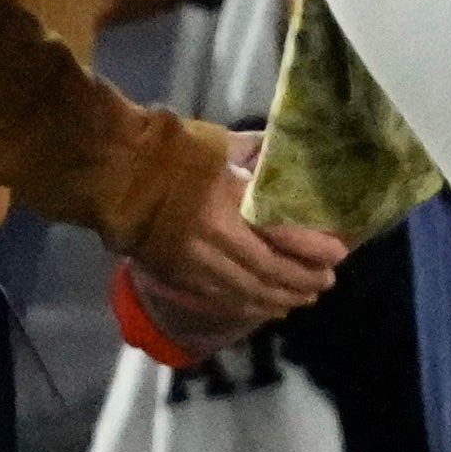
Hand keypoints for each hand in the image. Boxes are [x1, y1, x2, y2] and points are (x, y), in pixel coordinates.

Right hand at [133, 155, 346, 349]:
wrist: (111, 172)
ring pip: (245, 292)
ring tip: (303, 300)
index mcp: (230, 201)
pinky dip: (248, 304)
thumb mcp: (218, 144)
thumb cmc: (167, 151)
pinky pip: (220, 296)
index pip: (283, 234)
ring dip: (279, 299)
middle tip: (326, 283)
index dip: (314, 249)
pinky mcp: (177, 273)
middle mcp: (215, 238)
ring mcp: (194, 261)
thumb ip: (254, 155)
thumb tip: (285, 157)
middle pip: (268, 272)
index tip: (339, 253)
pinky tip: (267, 308)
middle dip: (302, 281)